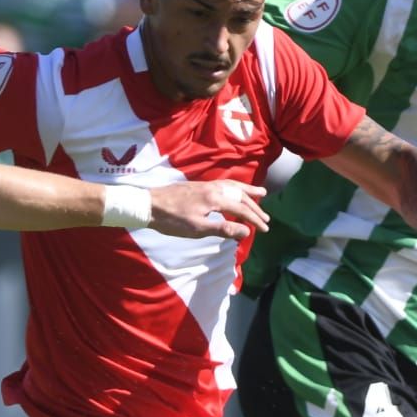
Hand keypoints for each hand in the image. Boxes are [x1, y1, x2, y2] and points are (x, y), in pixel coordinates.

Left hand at [151, 180, 269, 239]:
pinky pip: (225, 185)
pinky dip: (236, 188)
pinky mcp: (199, 186)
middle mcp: (214, 188)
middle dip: (255, 208)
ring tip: (260, 194)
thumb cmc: (172, 220)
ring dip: (248, 192)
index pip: (242, 209)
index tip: (266, 229)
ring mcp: (206, 185)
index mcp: (215, 199)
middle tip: (267, 218)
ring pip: (233, 186)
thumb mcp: (198, 229)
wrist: (149, 204)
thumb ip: (223, 229)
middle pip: (240, 196)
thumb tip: (246, 232)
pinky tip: (233, 191)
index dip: (255, 220)